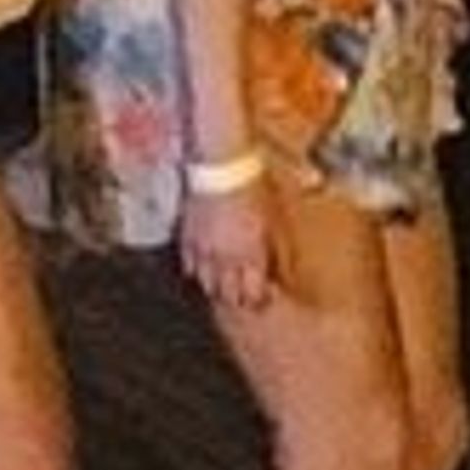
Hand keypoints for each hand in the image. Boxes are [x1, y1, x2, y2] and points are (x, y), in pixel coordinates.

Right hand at [177, 178, 281, 313]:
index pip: (252, 293)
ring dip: (216, 288)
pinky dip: (197, 272)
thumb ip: (278, 251)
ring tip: (223, 289)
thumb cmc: (252, 191)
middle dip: (236, 300)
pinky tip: (203, 271)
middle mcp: (226, 258)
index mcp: (250, 254)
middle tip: (241, 300)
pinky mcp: (188, 240)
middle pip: (228, 295)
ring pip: (207, 284)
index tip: (260, 301)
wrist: (221, 168)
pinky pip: (190, 266)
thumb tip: (282, 274)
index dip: (257, 300)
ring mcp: (204, 251)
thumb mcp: (274, 220)